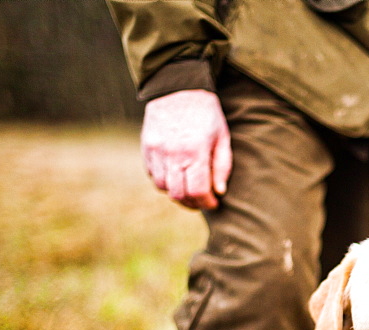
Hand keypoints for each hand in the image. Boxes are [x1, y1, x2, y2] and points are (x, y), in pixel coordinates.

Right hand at [141, 89, 231, 209]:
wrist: (178, 87)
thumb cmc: (206, 114)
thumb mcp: (222, 138)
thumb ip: (222, 167)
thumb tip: (219, 192)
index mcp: (195, 152)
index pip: (198, 191)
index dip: (207, 203)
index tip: (214, 203)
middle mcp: (172, 154)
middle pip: (179, 194)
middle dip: (192, 203)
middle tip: (202, 201)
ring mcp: (156, 151)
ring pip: (163, 187)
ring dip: (177, 193)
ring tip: (189, 190)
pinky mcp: (146, 147)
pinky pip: (152, 174)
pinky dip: (164, 181)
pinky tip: (175, 176)